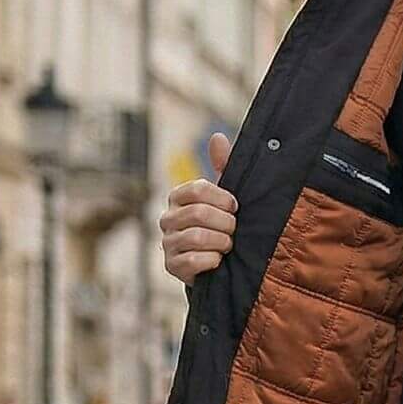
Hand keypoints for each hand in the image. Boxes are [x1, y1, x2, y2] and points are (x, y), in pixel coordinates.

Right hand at [160, 132, 236, 284]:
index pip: (198, 189)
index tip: (235, 207)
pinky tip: (218, 260)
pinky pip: (194, 260)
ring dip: (221, 242)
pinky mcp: (172, 266)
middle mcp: (167, 218)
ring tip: (227, 245)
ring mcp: (167, 243)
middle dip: (225, 223)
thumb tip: (217, 137)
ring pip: (197, 237)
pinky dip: (213, 260)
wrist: (219, 265)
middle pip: (199, 213)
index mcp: (178, 196)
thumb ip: (223, 167)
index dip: (222, 199)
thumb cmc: (222, 225)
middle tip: (234, 230)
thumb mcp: (225, 197)